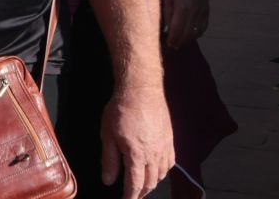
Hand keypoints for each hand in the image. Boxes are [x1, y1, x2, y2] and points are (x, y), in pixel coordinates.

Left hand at [100, 82, 174, 198]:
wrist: (141, 90)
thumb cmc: (121, 109)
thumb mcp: (108, 135)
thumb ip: (109, 160)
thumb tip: (108, 180)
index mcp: (137, 155)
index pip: (135, 184)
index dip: (130, 196)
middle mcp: (154, 155)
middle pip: (150, 182)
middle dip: (141, 192)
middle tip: (133, 195)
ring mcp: (164, 147)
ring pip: (161, 174)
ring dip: (152, 183)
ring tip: (143, 185)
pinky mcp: (170, 139)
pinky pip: (170, 162)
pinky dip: (163, 171)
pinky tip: (158, 170)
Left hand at [162, 0, 209, 47]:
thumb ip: (167, 15)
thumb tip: (167, 30)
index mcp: (182, 8)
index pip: (177, 29)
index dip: (172, 39)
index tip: (168, 44)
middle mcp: (193, 13)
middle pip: (187, 34)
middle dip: (179, 42)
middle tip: (172, 46)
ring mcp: (202, 14)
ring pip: (195, 33)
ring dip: (187, 40)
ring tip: (179, 42)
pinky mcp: (207, 14)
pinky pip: (202, 29)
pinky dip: (196, 35)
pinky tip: (189, 36)